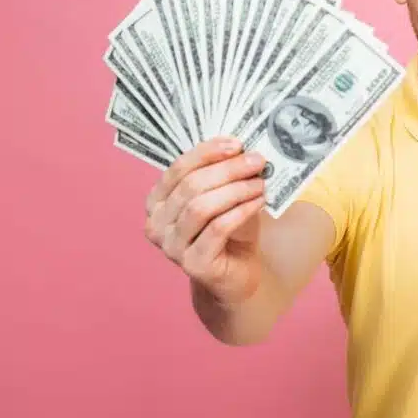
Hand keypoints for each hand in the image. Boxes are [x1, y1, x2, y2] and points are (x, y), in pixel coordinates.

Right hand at [143, 136, 267, 304]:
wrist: (237, 274)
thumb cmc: (230, 231)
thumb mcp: (226, 196)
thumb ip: (226, 175)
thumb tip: (245, 149)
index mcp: (158, 201)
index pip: (178, 169)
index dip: (207, 153)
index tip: (237, 144)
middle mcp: (156, 224)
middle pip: (191, 186)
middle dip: (227, 170)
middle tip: (256, 162)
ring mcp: (171, 247)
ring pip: (201, 207)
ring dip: (235, 190)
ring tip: (260, 184)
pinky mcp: (193, 265)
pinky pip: (217, 229)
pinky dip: (240, 211)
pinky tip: (259, 202)